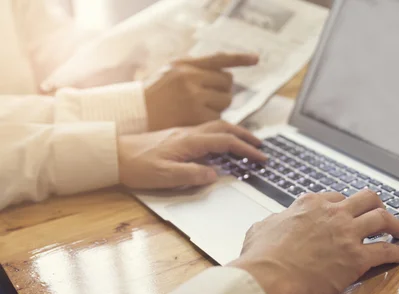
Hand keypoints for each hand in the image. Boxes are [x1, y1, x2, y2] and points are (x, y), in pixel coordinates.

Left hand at [117, 120, 265, 188]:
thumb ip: (191, 175)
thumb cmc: (135, 166)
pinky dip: (221, 134)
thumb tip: (214, 174)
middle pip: (224, 128)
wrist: (112, 154)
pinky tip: (220, 143)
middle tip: (261, 145)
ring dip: (234, 133)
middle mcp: (188, 133)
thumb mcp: (164, 176)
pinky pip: (206, 130)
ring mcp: (182, 133)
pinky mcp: (176, 136)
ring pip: (215, 126)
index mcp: (189, 141)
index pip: (225, 141)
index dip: (245, 148)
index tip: (261, 157)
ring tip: (246, 142)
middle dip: (245, 136)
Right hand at [144, 53, 258, 130]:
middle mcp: (190, 78)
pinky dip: (214, 121)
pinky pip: (219, 117)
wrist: (134, 119)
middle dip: (223, 90)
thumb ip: (193, 70)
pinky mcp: (198, 118)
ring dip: (219, 106)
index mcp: (184, 65)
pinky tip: (197, 122)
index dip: (239, 58)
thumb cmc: (152, 98)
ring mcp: (195, 98)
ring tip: (197, 110)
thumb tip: (223, 74)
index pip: (218, 58)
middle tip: (208, 98)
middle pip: (227, 81)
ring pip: (226, 100)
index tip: (256, 59)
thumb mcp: (169, 73)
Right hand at [230, 191, 398, 293]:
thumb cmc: (259, 258)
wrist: (265, 279)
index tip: (349, 213)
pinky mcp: (356, 259)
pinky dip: (396, 253)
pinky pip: (386, 250)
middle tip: (381, 215)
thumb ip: (277, 220)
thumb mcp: (261, 227)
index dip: (345, 206)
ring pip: (383, 218)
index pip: (336, 197)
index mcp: (309, 204)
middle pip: (367, 199)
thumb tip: (278, 221)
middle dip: (377, 206)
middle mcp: (332, 214)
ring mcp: (346, 235)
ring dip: (395, 224)